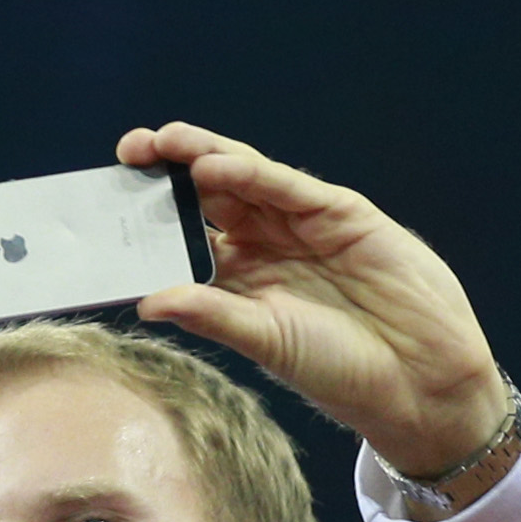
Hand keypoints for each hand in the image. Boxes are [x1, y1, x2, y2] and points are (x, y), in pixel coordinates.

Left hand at [117, 122, 513, 483]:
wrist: (413, 378)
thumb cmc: (337, 369)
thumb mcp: (263, 341)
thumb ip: (210, 315)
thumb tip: (145, 302)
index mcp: (238, 279)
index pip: (184, 236)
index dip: (149, 218)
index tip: (107, 207)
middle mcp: (266, 245)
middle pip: (209, 196)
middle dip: (169, 172)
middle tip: (128, 153)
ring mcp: (303, 225)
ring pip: (245, 179)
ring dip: (204, 157)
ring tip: (163, 143)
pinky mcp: (342, 215)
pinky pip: (291, 188)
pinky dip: (255, 174)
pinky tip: (217, 164)